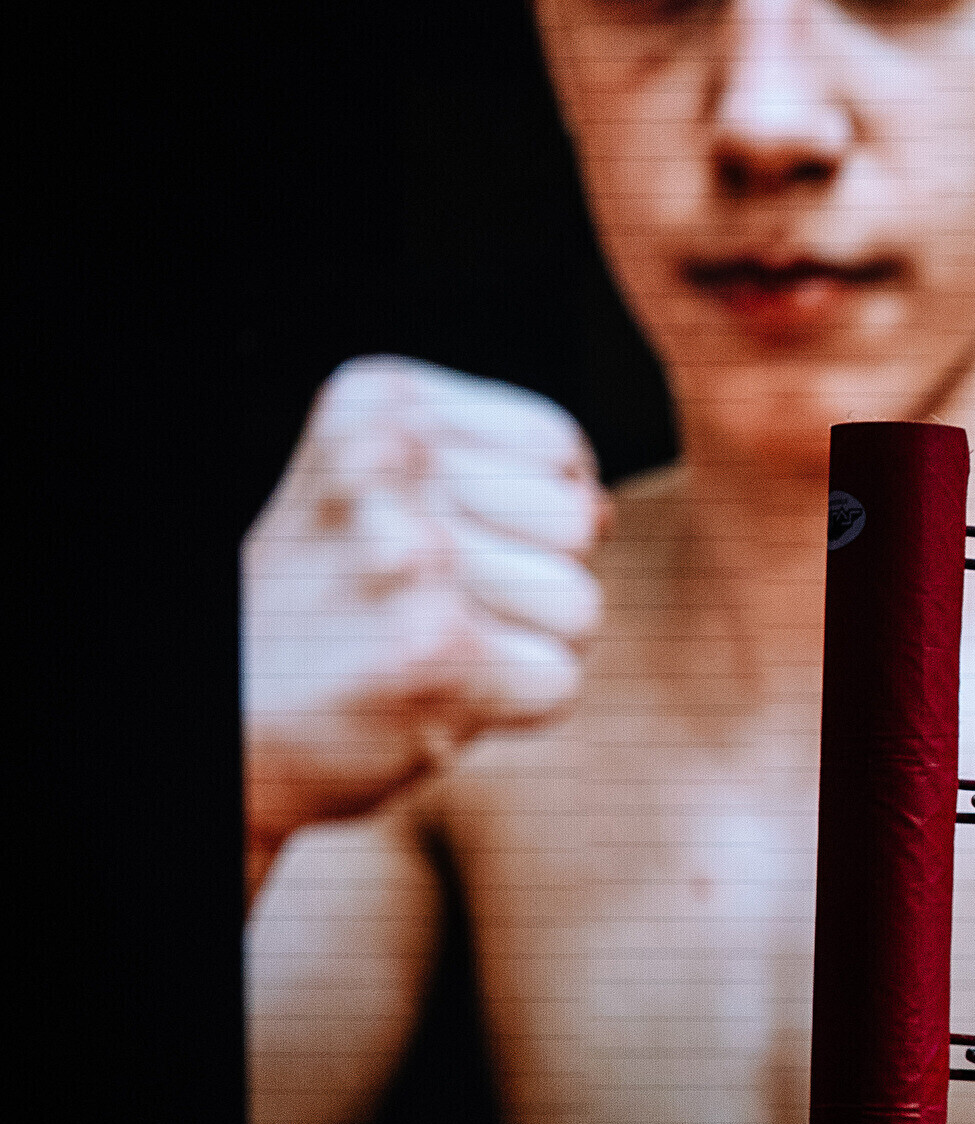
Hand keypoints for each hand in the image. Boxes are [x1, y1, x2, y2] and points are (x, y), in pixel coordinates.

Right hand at [243, 358, 606, 862]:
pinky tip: (426, 693)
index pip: (558, 446)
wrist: (223, 723)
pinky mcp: (432, 652)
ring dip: (521, 646)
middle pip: (579, 525)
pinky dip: (509, 707)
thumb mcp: (381, 492)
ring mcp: (410, 555)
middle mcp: (390, 462)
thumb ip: (497, 474)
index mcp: (379, 401)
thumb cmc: (321, 608)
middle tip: (421, 605)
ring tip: (423, 647)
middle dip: (527, 580)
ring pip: (579, 607)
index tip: (430, 542)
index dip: (524, 513)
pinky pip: (557, 683)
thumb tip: (602, 509)